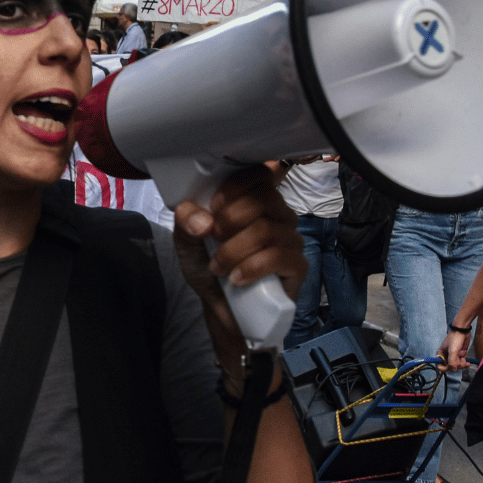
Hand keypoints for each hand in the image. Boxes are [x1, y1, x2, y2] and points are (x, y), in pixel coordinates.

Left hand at [172, 167, 305, 361]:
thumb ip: (186, 222)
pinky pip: (280, 257)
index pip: (260, 173)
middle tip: (212, 238)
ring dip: (234, 250)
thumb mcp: (187, 242)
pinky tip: (237, 278)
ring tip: (218, 267)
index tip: (215, 204)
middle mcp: (277, 215)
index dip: (238, 185)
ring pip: (267, 230)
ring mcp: (290, 240)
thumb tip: (203, 220)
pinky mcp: (297, 266)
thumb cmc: (210, 268)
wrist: (223, 310)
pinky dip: (252, 268)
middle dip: (231, 218)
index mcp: (254, 201)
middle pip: (264, 198)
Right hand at [440, 324, 471, 371]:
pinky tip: (468, 363)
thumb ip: (452, 361)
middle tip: (460, 361)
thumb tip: (453, 369)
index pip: (440, 366)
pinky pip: (461, 363)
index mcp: (441, 355)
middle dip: (455, 366)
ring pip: (456, 366)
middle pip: (449, 367)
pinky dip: (465, 364)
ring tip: (464, 361)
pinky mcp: (460, 355)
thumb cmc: (455, 339)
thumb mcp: (452, 351)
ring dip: (461, 365)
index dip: (445, 368)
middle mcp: (446, 356)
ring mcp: (454, 356)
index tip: (451, 367)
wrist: (463, 331)